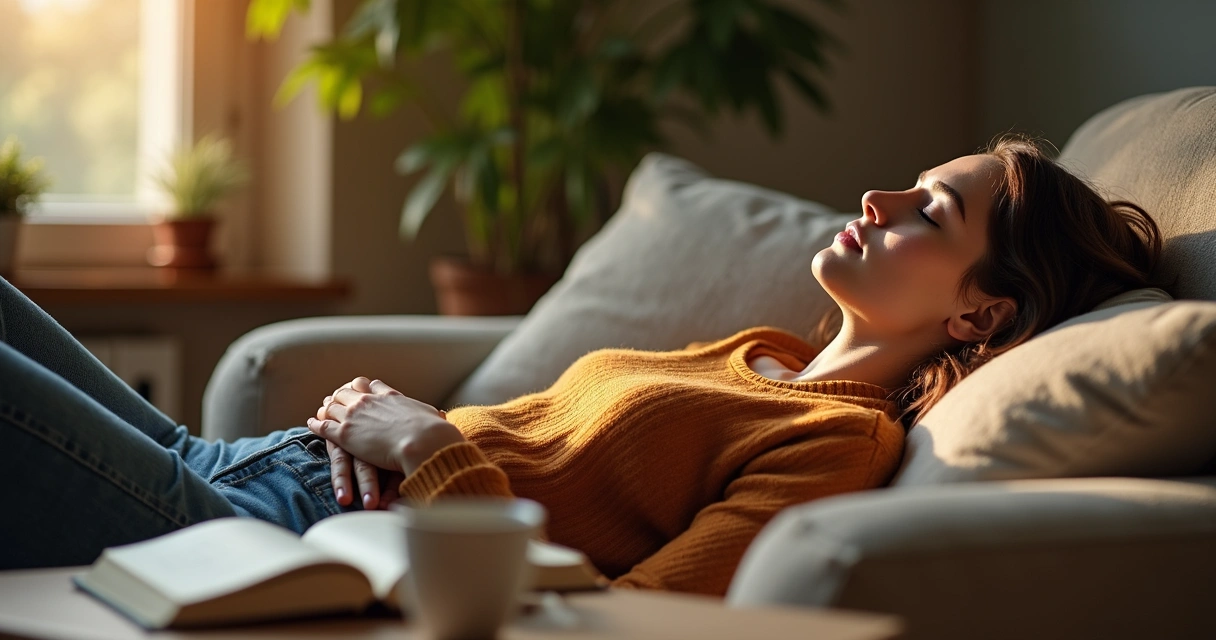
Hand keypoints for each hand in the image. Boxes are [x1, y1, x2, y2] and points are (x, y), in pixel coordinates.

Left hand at [307, 376, 465, 485]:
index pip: (370, 385)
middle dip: (340, 395)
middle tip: (334, 398)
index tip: (359, 389)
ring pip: (332, 406)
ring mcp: (355, 416)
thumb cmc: (432, 433)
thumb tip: (442, 417)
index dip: (362, 388)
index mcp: (389, 396)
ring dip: (326, 407)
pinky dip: (316, 423)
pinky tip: (312, 422)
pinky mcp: (345, 434)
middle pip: (347, 392)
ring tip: (322, 410)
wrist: (422, 442)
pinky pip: (323, 426)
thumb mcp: (432, 417)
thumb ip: (431, 416)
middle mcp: (369, 401)